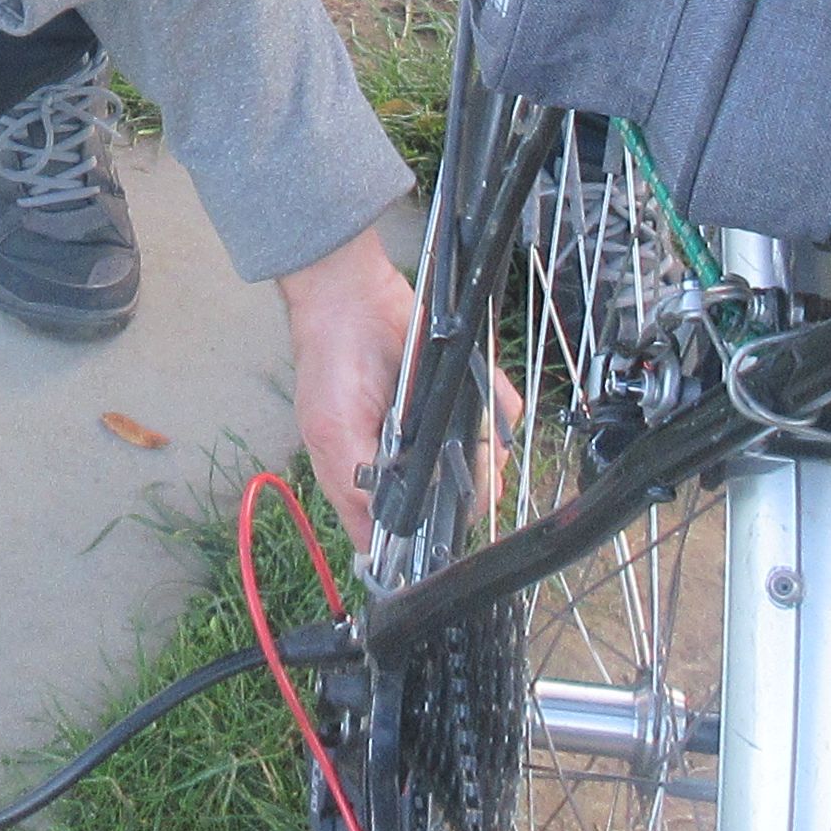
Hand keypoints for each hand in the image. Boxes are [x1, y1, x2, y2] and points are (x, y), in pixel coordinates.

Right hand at [280, 222, 524, 568]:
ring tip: (477, 431)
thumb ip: (355, 484)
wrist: (352, 293)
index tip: (447, 521)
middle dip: (470, 486)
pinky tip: (486, 398)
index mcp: (368, 478)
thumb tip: (379, 537)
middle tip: (470, 466)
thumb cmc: (330, 361)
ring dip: (489, 446)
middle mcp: (405, 459)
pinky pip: (497, 413)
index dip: (427, 536)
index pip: (404, 531)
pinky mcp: (458, 395)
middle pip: (454, 501)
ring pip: (485, 460)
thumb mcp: (331, 429)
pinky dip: (500, 405)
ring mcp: (435, 427)